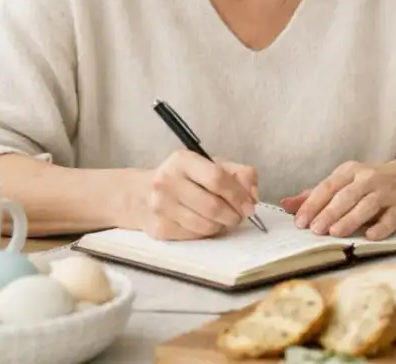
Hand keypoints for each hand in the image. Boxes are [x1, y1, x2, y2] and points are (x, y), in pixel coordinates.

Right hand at [131, 150, 258, 240]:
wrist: (142, 195)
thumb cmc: (185, 178)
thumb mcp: (211, 165)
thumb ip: (239, 174)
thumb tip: (253, 195)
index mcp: (182, 160)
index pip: (217, 178)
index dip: (238, 194)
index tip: (249, 204)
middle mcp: (167, 182)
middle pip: (212, 205)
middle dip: (233, 214)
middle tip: (240, 215)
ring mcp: (160, 207)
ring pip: (205, 224)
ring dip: (222, 225)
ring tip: (224, 219)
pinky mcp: (159, 228)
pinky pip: (194, 235)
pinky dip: (207, 232)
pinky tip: (206, 223)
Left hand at [280, 159, 395, 240]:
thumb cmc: (368, 184)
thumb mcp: (342, 184)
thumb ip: (315, 195)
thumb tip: (285, 204)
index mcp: (350, 171)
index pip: (328, 187)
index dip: (313, 204)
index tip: (300, 222)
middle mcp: (369, 178)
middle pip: (346, 196)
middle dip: (329, 213)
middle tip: (315, 230)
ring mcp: (388, 191)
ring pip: (367, 205)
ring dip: (350, 219)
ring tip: (334, 233)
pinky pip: (391, 217)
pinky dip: (381, 226)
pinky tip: (369, 235)